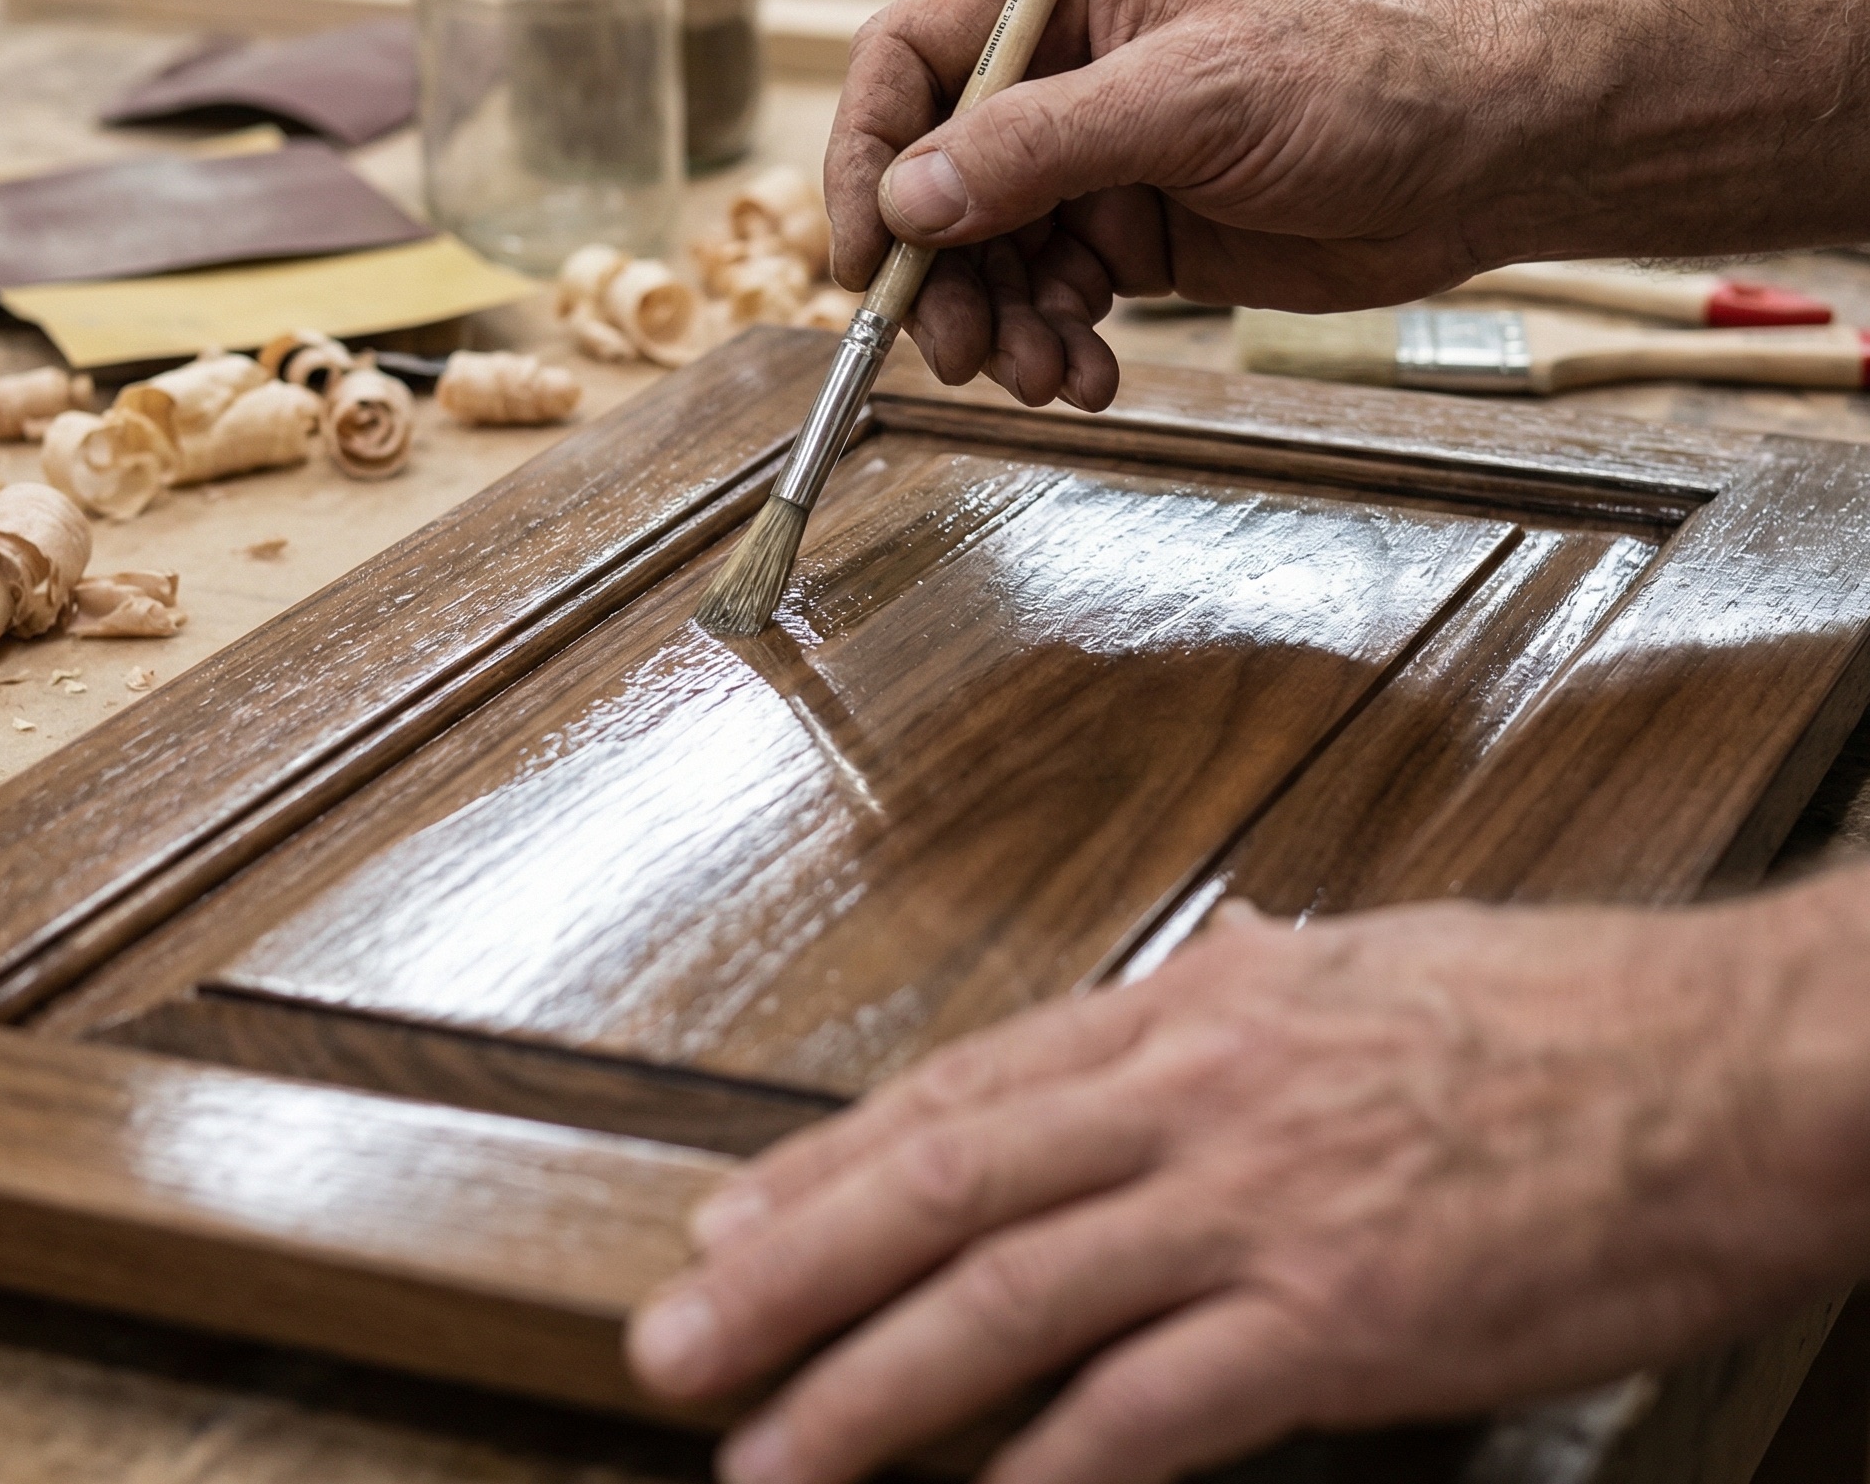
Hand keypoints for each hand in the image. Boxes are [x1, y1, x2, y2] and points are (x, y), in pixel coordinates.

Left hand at [627, 889, 1869, 1483]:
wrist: (1718, 1058)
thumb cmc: (1556, 1012)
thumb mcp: (1368, 961)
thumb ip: (1257, 979)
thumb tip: (1200, 964)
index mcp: (1198, 1007)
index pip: (967, 1089)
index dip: (834, 1162)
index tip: (739, 1222)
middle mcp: (1195, 1091)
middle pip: (945, 1180)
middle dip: (793, 1271)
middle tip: (675, 1340)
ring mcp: (1258, 1200)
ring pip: (1009, 1292)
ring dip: (870, 1384)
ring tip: (766, 1454)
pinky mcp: (1342, 1315)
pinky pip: (1154, 1402)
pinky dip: (1050, 1465)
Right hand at [824, 0, 1513, 412]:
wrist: (1479, 163)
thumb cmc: (1363, 84)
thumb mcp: (1192, 101)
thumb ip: (1041, 146)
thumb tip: (910, 199)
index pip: (910, 58)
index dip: (868, 157)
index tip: (865, 255)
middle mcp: (1061, 66)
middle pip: (934, 175)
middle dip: (941, 274)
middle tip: (961, 353)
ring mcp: (1091, 154)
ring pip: (986, 252)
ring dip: (1000, 326)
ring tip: (1046, 378)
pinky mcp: (1125, 232)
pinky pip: (1048, 297)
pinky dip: (1054, 345)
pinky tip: (1090, 376)